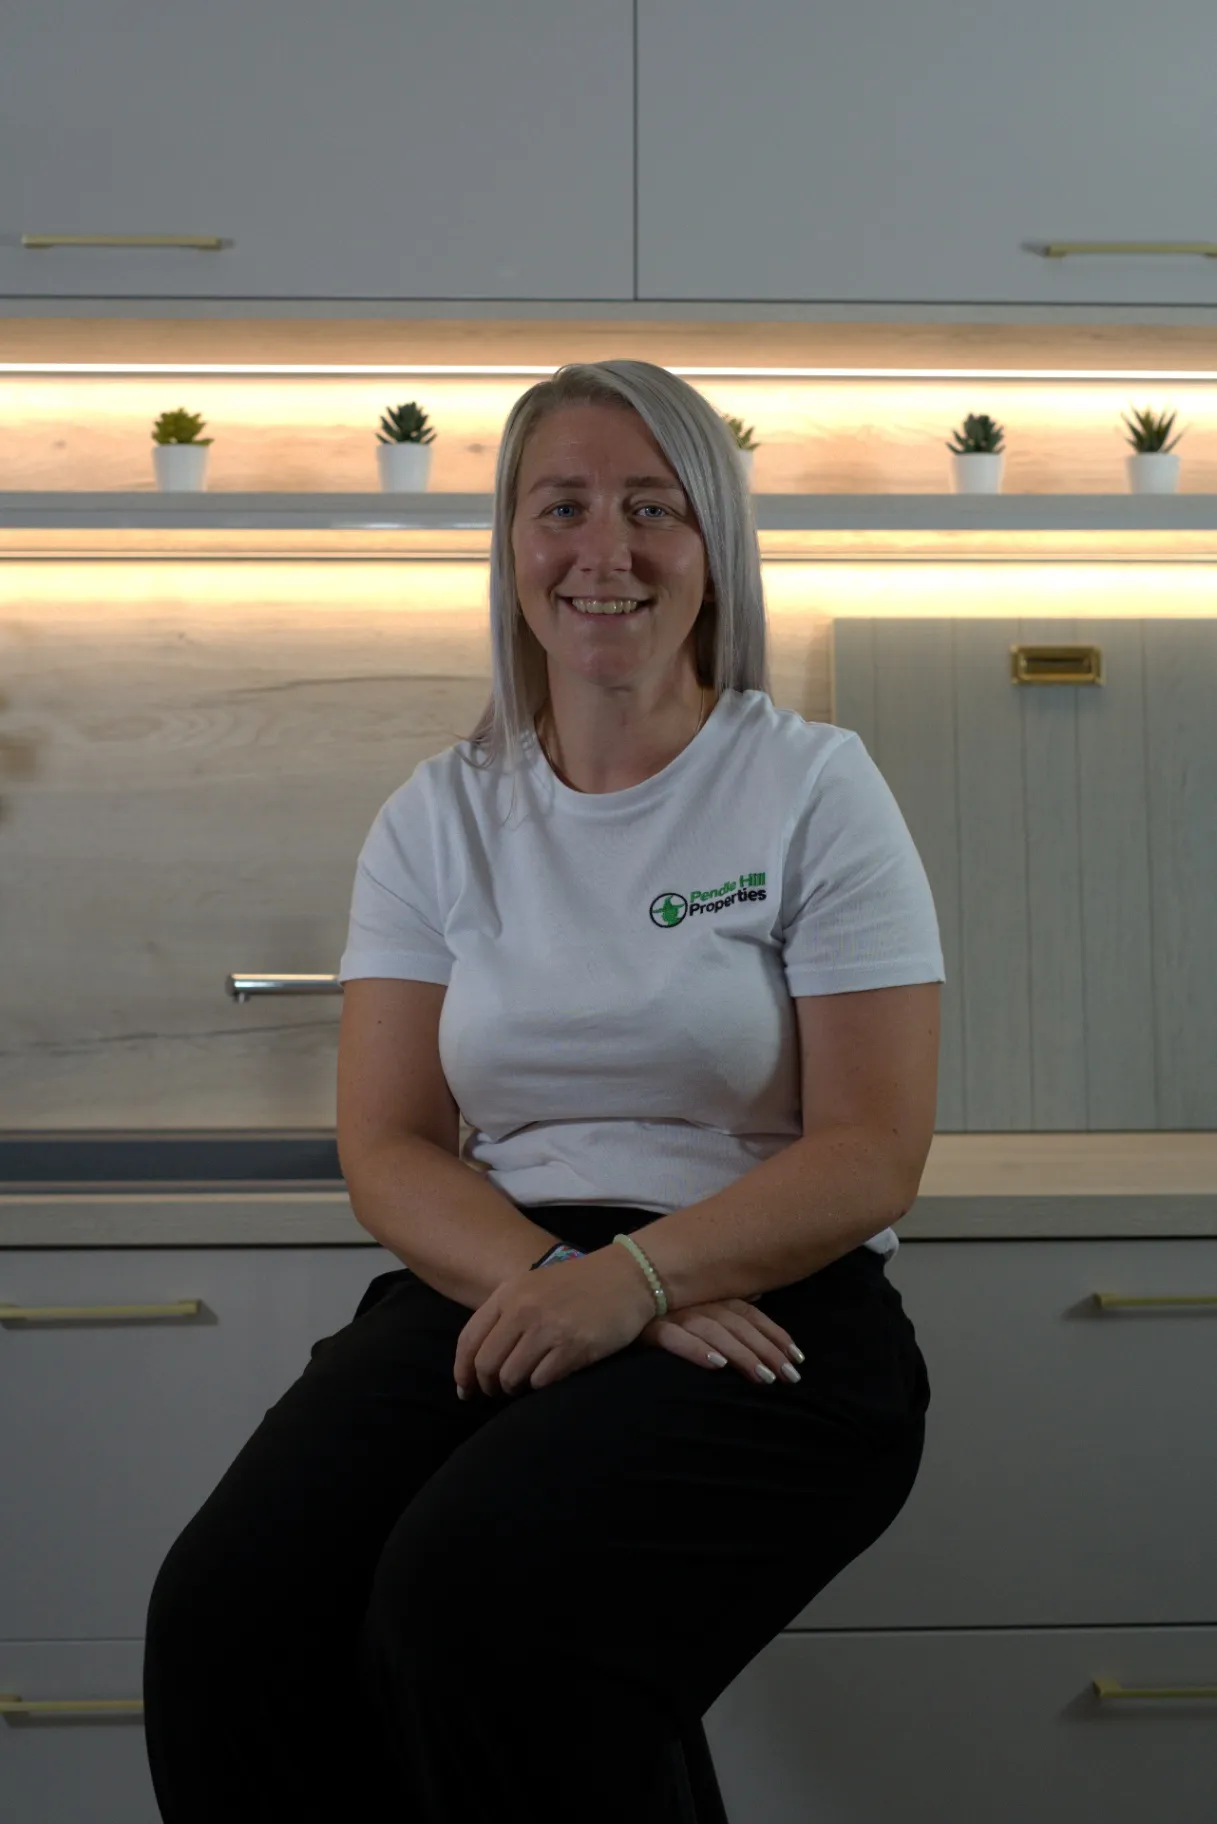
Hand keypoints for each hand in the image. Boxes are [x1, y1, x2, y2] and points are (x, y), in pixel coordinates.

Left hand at [454, 1244, 655, 1399]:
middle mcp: (524, 1309)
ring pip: (512, 1376)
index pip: (469, 1340)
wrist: (628, 1275)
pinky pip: (542, 1381)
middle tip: (497, 1393)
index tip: (466, 1389)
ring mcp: (549, 1328)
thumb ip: (505, 1315)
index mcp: (509, 1293)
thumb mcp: (534, 1286)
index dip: (462, 1371)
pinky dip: (541, 1386)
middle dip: (488, 1386)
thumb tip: (478, 1364)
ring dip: (515, 1388)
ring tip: (525, 1386)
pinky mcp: (574, 1346)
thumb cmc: (578, 1284)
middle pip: (486, 1363)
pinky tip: (550, 1378)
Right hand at [638, 1297, 801, 1385]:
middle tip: (789, 1377)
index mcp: (708, 1295)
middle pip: (739, 1325)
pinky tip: (717, 1365)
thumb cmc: (656, 1306)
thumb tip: (758, 1292)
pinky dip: (697, 1350)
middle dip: (767, 1350)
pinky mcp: (649, 1327)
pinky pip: (676, 1338)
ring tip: (763, 1377)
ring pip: (715, 1332)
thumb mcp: (693, 1299)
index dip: (775, 1335)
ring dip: (741, 1353)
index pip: (750, 1314)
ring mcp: (672, 1313)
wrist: (606, 1299)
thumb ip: (724, 1298)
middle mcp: (695, 1301)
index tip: (798, 1358)